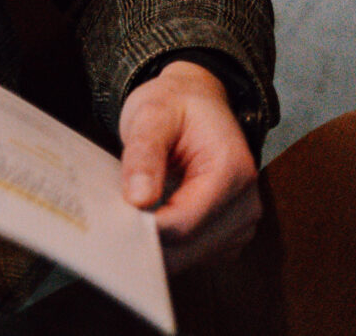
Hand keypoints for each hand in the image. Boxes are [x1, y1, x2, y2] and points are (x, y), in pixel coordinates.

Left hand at [118, 59, 259, 272]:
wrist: (199, 99)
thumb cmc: (175, 104)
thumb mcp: (151, 114)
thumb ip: (144, 155)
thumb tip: (138, 200)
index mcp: (231, 172)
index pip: (184, 223)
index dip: (144, 228)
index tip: (110, 220)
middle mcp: (246, 203)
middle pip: (191, 247)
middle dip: (149, 241)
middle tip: (109, 223)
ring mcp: (242, 221)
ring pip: (194, 256)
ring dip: (159, 246)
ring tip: (126, 218)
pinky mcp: (231, 231)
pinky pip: (198, 253)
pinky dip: (171, 246)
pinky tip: (147, 222)